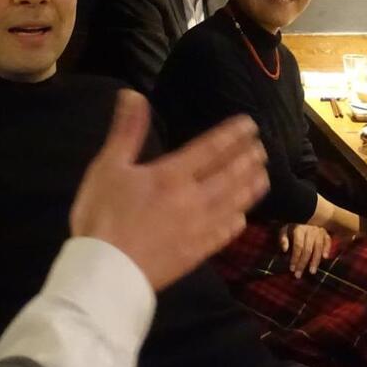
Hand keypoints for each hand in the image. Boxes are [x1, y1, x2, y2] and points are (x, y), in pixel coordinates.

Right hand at [70, 91, 267, 290]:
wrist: (105, 272)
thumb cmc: (101, 215)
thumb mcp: (108, 167)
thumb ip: (126, 131)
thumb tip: (133, 94)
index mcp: (172, 175)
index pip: (210, 149)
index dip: (232, 135)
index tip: (250, 125)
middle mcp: (192, 199)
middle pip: (228, 175)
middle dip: (247, 160)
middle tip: (263, 149)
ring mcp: (197, 228)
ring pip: (232, 204)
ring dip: (250, 189)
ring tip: (264, 177)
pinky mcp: (195, 254)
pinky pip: (222, 235)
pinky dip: (235, 224)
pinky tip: (241, 219)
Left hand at [279, 223, 334, 277]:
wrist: (307, 212)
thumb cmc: (294, 222)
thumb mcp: (285, 226)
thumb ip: (283, 237)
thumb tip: (284, 250)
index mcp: (299, 229)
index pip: (298, 246)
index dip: (295, 258)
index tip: (292, 269)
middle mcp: (310, 230)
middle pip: (307, 250)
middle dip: (303, 263)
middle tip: (299, 275)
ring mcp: (319, 231)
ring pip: (318, 247)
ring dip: (315, 260)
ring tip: (312, 271)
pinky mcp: (325, 232)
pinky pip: (328, 241)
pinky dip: (327, 248)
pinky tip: (325, 257)